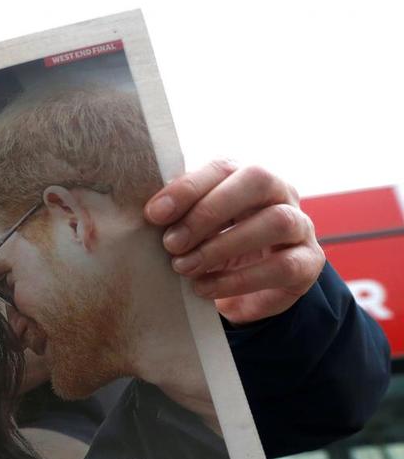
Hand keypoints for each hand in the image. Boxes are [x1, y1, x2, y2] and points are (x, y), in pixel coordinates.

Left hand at [144, 160, 324, 324]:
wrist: (245, 291)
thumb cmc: (212, 247)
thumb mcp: (194, 227)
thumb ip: (178, 214)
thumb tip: (150, 213)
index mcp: (246, 176)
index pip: (222, 167)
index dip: (188, 188)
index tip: (154, 215)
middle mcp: (280, 192)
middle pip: (257, 180)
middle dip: (209, 211)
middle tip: (172, 244)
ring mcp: (301, 226)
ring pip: (276, 221)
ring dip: (223, 246)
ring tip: (185, 268)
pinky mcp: (308, 262)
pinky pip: (282, 266)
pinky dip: (238, 280)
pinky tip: (205, 288)